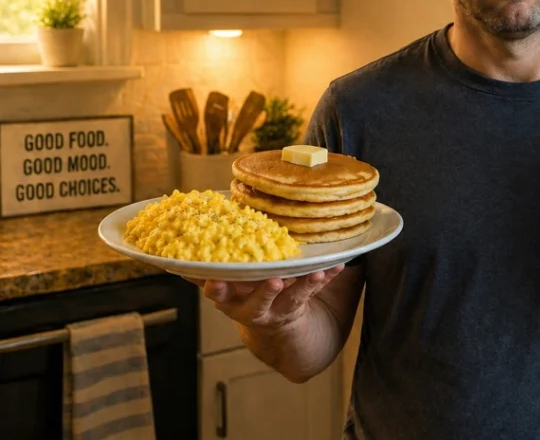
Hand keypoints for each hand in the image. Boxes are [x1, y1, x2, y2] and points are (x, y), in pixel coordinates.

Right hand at [186, 265, 345, 330]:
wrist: (272, 327)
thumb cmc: (242, 288)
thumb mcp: (222, 282)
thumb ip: (205, 266)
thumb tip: (176, 237)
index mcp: (227, 296)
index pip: (218, 291)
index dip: (215, 287)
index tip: (214, 281)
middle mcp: (249, 307)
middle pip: (255, 302)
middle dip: (263, 293)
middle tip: (274, 282)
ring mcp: (274, 310)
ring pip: (288, 301)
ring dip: (301, 287)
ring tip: (314, 274)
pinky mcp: (296, 307)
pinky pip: (312, 291)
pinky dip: (326, 277)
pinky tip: (338, 265)